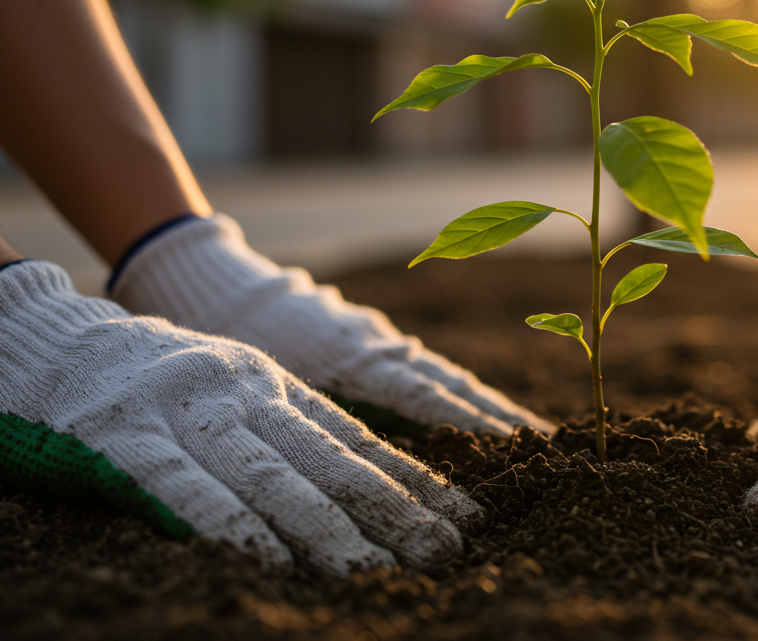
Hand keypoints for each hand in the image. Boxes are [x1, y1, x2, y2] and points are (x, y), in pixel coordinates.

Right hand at [0, 261, 483, 574]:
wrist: (37, 335)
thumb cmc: (141, 374)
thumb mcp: (226, 385)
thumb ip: (281, 427)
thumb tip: (358, 483)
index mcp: (269, 381)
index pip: (355, 438)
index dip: (412, 479)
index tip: (465, 517)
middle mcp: (239, 391)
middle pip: (327, 460)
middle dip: (391, 511)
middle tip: (442, 554)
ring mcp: (183, 411)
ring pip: (268, 475)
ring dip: (326, 528)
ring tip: (372, 573)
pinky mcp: (121, 437)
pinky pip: (181, 487)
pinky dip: (227, 525)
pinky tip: (265, 562)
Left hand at [111, 214, 555, 436]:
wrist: (212, 286)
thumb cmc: (237, 343)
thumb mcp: (277, 387)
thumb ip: (329, 421)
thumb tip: (376, 471)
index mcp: (361, 362)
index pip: (435, 401)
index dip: (478, 428)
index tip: (522, 450)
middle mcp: (379, 347)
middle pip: (452, 387)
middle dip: (499, 420)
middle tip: (546, 449)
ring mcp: (376, 337)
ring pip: (441, 374)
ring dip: (483, 405)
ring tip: (523, 432)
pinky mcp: (365, 333)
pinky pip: (421, 364)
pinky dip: (453, 388)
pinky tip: (468, 403)